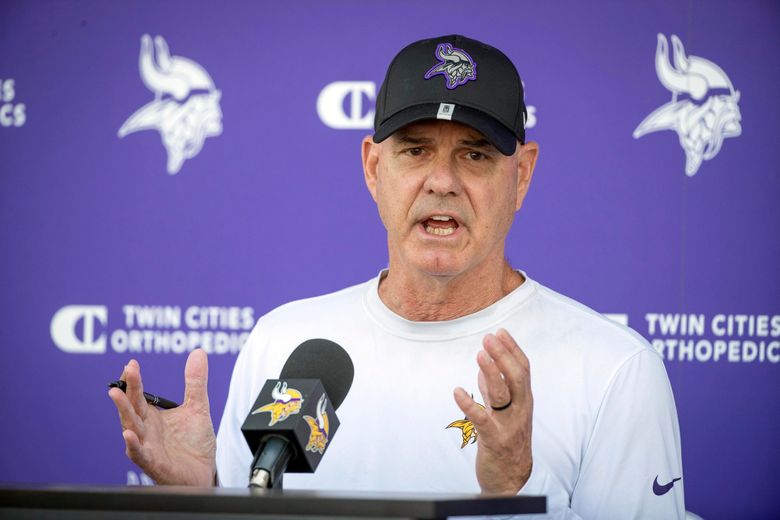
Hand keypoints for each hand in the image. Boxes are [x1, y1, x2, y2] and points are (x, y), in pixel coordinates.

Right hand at [108, 349, 216, 485]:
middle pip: (132, 408)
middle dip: (127, 391)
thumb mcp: (198, 407)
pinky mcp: (153, 464)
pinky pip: (140, 454)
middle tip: (126, 372)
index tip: (131, 363)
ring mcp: (147, 447)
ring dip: (123, 412)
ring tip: (116, 394)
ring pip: (131, 428)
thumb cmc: (194, 443)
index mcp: (152, 416)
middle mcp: (145, 430)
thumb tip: (198, 352)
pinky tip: (128, 434)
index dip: (134, 380)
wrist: (204, 473)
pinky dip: (133, 445)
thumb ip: (195, 382)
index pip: (138, 395)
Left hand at [454, 328, 532, 494]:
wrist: (511, 478)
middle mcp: (520, 410)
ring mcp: (508, 424)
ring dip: (491, 372)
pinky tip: (457, 391)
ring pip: (502, 394)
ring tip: (480, 354)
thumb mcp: (504, 411)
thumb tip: (484, 369)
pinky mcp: (493, 439)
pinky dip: (469, 404)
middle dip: (503, 355)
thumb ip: (495, 391)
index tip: (500, 332)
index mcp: (524, 401)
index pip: (523, 370)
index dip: (512, 350)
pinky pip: (481, 419)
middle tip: (489, 337)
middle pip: (516, 377)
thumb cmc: (507, 440)